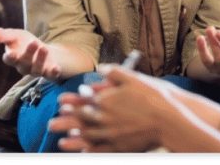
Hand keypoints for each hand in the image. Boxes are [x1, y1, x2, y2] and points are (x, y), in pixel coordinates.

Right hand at [0, 27, 60, 78]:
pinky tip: (57, 68)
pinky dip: (53, 73)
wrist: (42, 50)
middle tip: (34, 43)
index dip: (10, 58)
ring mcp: (37, 70)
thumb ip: (5, 36)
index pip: (9, 60)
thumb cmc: (25, 43)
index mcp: (14, 58)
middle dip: (28, 54)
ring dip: (40, 60)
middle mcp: (24, 67)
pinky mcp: (49, 72)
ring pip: (36, 69)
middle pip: (24, 64)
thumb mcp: (16, 35)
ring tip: (44, 48)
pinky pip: (50, 75)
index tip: (11, 53)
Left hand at [50, 66, 173, 151]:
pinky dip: (90, 151)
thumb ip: (114, 72)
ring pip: (88, 137)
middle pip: (81, 121)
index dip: (71, 103)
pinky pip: (102, 150)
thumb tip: (101, 68)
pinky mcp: (122, 145)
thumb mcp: (133, 77)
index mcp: (107, 100)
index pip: (84, 101)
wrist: (168, 118)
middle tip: (50, 125)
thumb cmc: (152, 96)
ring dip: (73, 139)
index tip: (59, 104)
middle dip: (65, 122)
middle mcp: (106, 118)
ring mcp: (113, 134)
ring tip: (60, 142)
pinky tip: (83, 152)